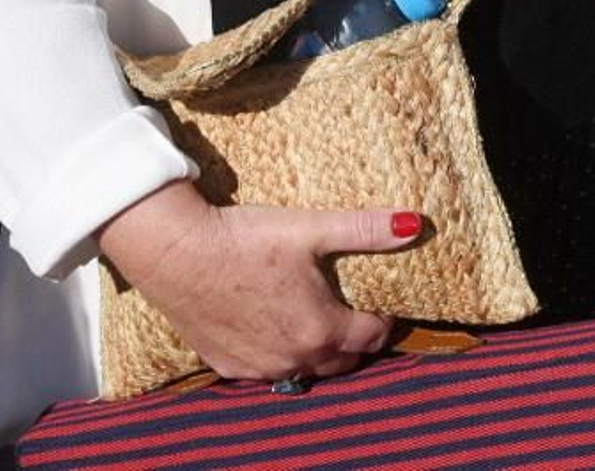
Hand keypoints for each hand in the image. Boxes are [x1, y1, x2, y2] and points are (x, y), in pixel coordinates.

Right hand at [100, 180, 423, 380]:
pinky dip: (282, 356)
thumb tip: (416, 224)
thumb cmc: (248, 239)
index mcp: (321, 330)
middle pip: (342, 361)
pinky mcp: (227, 365)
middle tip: (361, 312)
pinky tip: (279, 330)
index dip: (385, 320)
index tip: (388, 302)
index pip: (372, 338)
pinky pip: (268, 371)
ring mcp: (258, 368)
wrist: (178, 255)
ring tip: (324, 320)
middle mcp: (293, 360)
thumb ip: (367, 230)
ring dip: (321, 352)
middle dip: (357, 341)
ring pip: (305, 370)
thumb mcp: (313, 228)